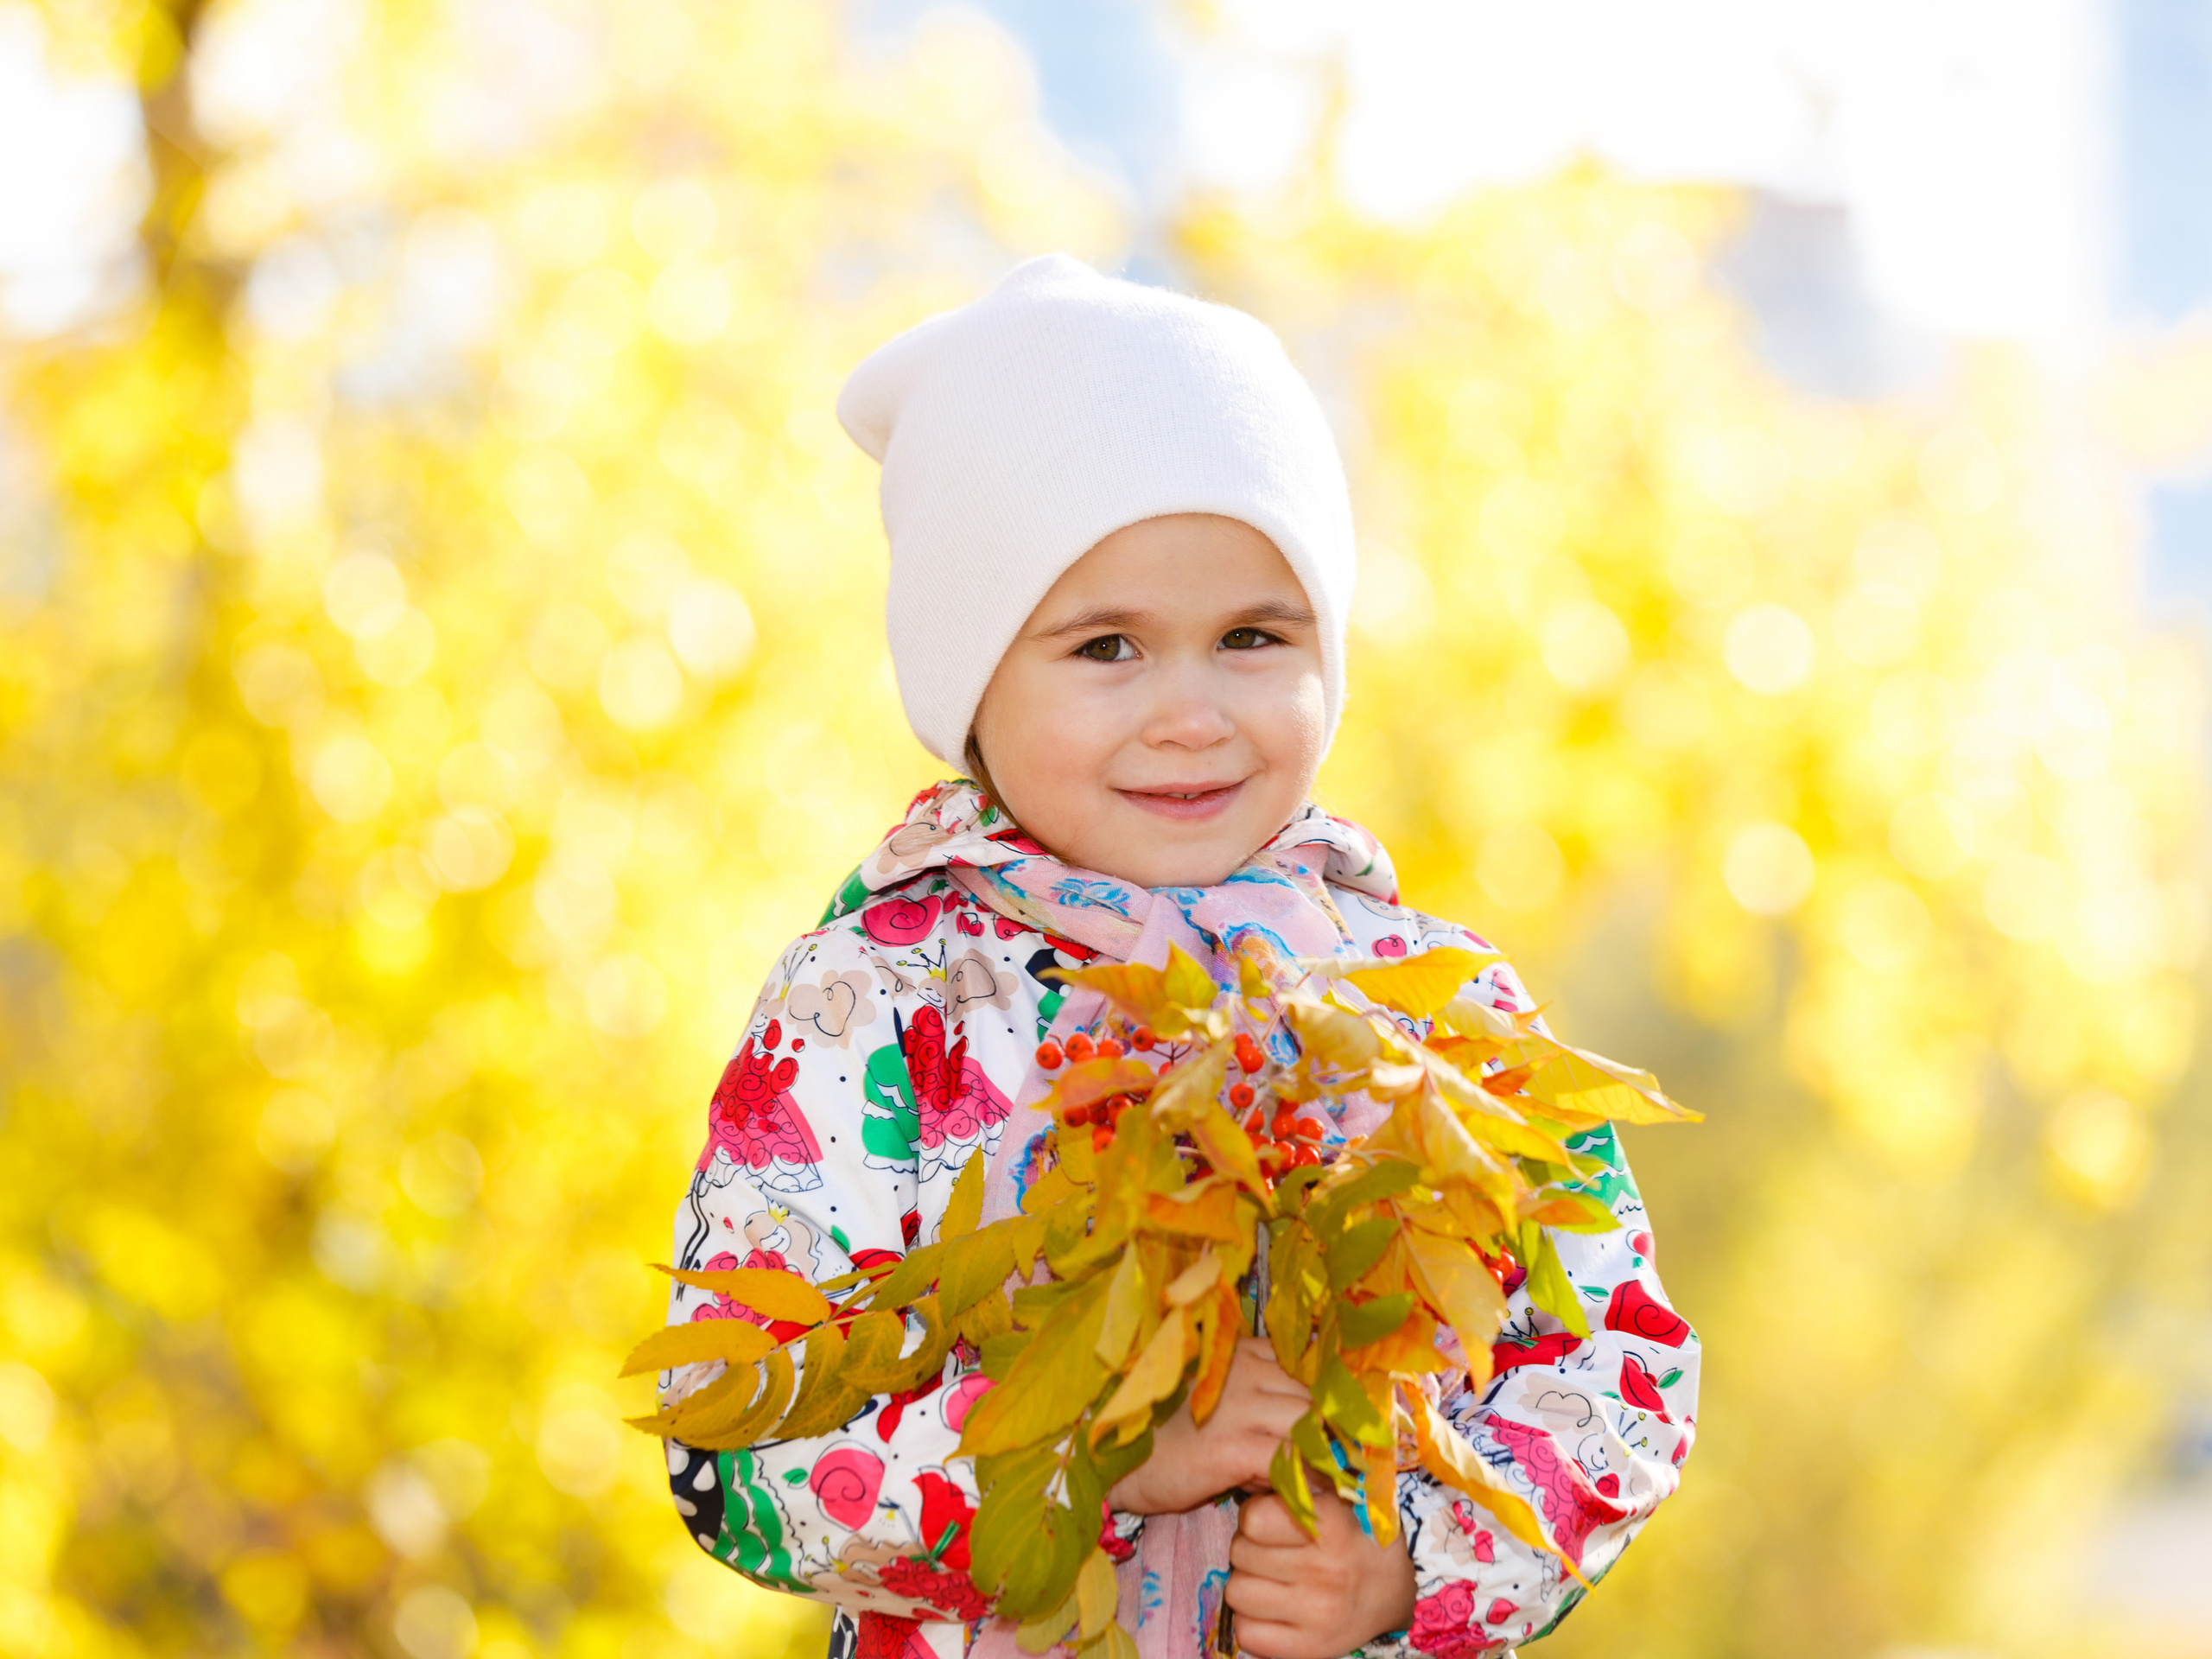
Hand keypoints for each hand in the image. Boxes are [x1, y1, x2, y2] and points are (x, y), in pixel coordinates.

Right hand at [1107, 1339, 1307, 1514]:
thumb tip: (1290, 1427)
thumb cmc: (1154, 1431)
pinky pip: (1289, 1460)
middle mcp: (1244, 1371)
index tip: (1316, 1426)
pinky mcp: (1232, 1447)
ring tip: (1309, 1478)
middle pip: (1312, 1395)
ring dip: (1316, 1453)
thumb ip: (1250, 1398)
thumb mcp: (1208, 1398)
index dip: (1314, 1399)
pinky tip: (1291, 1493)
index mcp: (1237, 1353)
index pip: (1301, 1367)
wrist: (1107, 1455)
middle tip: (1318, 1459)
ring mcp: (1240, 1407)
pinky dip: (1299, 1478)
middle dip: (1321, 1428)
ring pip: (1308, 1423)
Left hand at [1225, 1489, 1417, 1658]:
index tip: (1271, 1519)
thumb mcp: (1336, 1497)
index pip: (1254, 1518)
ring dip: (1248, 1583)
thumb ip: (1298, 1481)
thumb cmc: (1354, 1534)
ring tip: (1274, 1578)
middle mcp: (1326, 1573)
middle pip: (1239, 1553)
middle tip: (1274, 1550)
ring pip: (1236, 1592)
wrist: (1392, 1592)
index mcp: (1333, 1527)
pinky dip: (1253, 1621)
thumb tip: (1253, 1460)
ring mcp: (1317, 1616)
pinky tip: (1275, 1608)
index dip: (1255, 1515)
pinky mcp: (1307, 1650)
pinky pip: (1246, 1633)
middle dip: (1250, 1548)